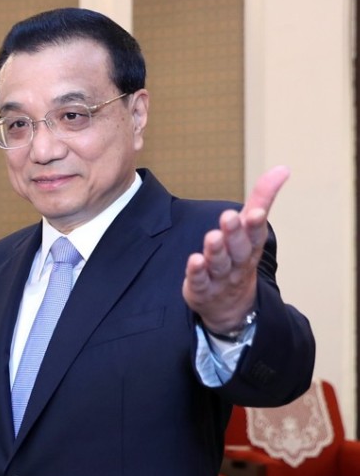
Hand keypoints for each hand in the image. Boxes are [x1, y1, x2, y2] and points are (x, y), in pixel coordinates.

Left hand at [182, 165, 289, 331]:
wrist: (231, 306)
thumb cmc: (240, 258)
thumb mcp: (251, 228)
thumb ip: (262, 198)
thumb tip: (282, 168)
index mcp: (250, 246)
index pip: (255, 234)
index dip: (256, 224)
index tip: (256, 212)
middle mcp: (237, 262)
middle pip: (238, 248)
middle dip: (234, 233)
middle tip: (229, 217)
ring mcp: (220, 278)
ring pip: (219, 264)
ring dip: (216, 250)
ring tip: (212, 236)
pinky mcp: (201, 289)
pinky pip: (200, 281)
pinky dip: (197, 272)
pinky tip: (194, 260)